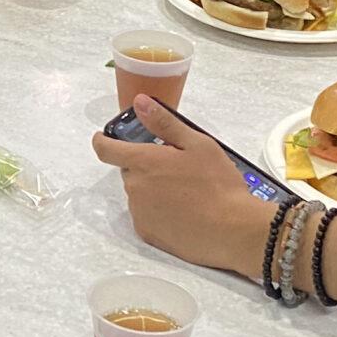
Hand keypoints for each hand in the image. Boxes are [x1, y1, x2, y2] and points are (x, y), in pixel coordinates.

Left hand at [90, 96, 283, 278]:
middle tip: (176, 166)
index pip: (106, 149)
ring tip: (186, 192)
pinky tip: (184, 212)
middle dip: (147, 166)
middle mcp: (135, 188)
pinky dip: (159, 211)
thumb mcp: (197, 143)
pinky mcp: (148, 234)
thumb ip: (164, 122)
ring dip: (154, 189)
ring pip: (140, 193)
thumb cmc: (218, 185)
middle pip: (131, 171)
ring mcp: (139, 213)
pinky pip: (146, 216)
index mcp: (144, 162)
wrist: (233, 230)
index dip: (103, 140)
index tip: (104, 137)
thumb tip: (140, 102)